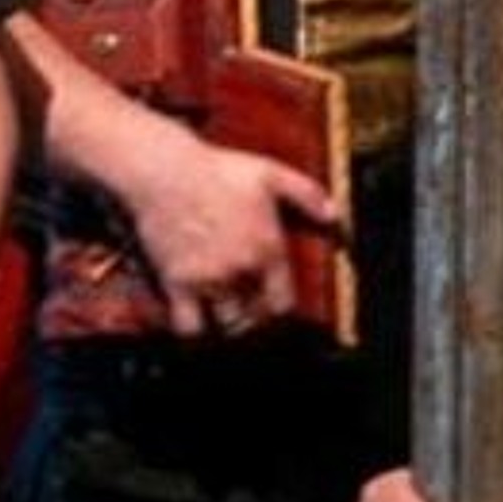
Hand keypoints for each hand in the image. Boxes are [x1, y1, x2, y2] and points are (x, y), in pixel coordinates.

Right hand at [33, 51, 336, 341]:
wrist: (166, 171)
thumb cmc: (218, 170)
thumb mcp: (271, 173)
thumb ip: (308, 194)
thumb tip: (336, 215)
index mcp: (268, 249)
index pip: (283, 302)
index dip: (278, 309)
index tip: (271, 307)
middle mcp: (242, 270)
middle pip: (256, 317)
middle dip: (255, 320)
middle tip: (247, 313)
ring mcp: (209, 279)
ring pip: (226, 324)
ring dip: (229, 326)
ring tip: (226, 318)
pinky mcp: (178, 283)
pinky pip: (189, 327)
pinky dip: (194, 331)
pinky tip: (196, 323)